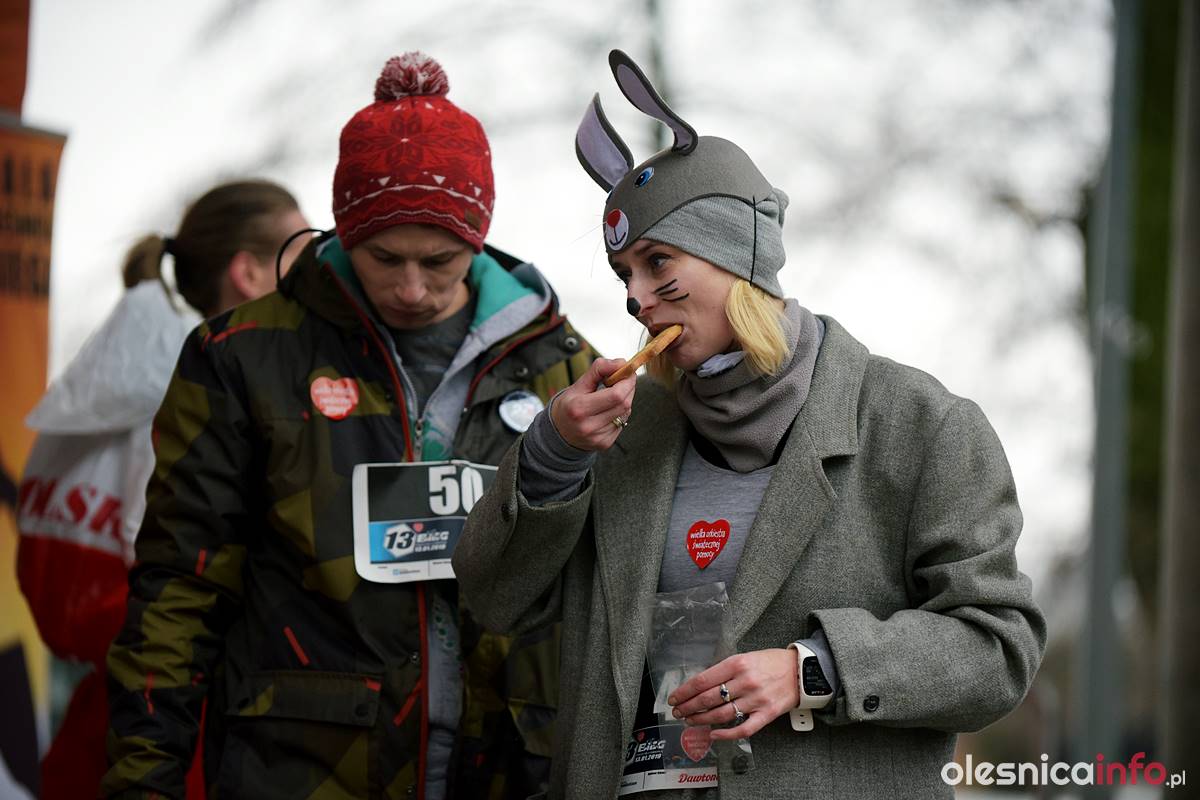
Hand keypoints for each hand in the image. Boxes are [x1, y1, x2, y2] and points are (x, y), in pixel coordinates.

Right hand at [549, 358, 635, 450]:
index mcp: (579, 408)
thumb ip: (599, 369)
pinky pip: (622, 423)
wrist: (559, 432)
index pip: (616, 394)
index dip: (627, 381)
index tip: (628, 371)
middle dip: (629, 388)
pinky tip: (609, 411)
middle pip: (624, 404)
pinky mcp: (605, 443)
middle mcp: (588, 426)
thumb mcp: (579, 384)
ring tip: (612, 396)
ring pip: (625, 413)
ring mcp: (598, 437)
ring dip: (625, 400)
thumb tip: (621, 362)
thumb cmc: (569, 405)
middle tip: (624, 380)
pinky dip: (620, 413)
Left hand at [667, 649, 798, 739]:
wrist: (802, 670)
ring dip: (702, 720)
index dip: (685, 691)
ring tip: (690, 721)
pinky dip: (726, 735)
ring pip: (722, 715)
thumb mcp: (746, 657)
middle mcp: (745, 681)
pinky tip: (713, 735)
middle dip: (688, 707)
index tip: (674, 698)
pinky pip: (744, 729)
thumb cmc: (771, 662)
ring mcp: (756, 699)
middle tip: (678, 712)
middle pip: (708, 698)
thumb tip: (701, 685)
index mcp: (737, 663)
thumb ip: (725, 670)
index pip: (703, 680)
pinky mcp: (767, 714)